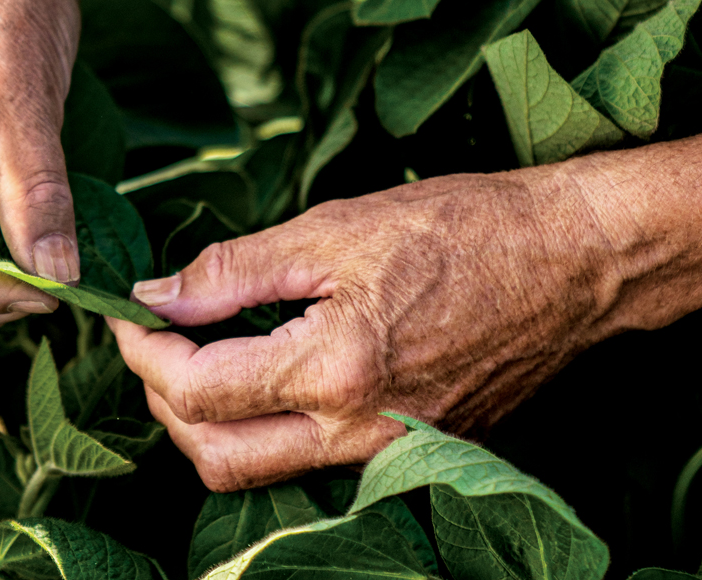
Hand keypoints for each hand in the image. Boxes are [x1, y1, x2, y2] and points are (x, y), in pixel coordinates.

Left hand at [108, 165, 668, 491]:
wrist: (573, 260)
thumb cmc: (464, 228)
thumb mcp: (333, 230)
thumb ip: (232, 271)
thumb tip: (156, 295)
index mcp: (336, 370)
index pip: (197, 388)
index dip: (143, 351)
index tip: (128, 313)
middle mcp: (359, 431)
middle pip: (216, 458)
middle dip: (164, 403)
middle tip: (154, 342)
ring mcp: (388, 450)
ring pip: (259, 472)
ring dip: (209, 425)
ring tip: (198, 356)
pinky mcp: (409, 448)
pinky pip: (308, 463)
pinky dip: (263, 430)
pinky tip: (261, 376)